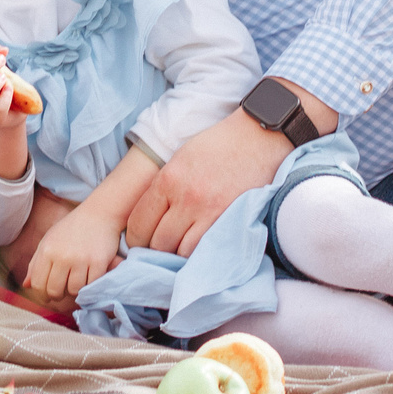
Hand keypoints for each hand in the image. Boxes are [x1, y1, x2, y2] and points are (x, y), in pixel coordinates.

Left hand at [23, 200, 123, 305]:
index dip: (43, 294)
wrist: (99, 213)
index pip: (38, 284)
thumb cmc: (71, 228)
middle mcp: (62, 256)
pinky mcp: (98, 263)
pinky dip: (89, 285)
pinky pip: (90, 286)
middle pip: (54, 291)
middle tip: (63, 289)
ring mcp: (80, 260)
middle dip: (58, 295)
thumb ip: (36, 263)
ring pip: (73, 291)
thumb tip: (26, 285)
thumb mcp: (49, 240)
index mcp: (47, 250)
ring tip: (77, 281)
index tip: (49, 293)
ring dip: (75, 291)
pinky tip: (89, 277)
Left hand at [123, 109, 290, 256]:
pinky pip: (207, 251)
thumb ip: (163, 189)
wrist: (257, 138)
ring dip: (179, 255)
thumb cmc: (217, 146)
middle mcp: (186, 198)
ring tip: (181, 249)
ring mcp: (210, 212)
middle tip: (160, 249)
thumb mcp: (179, 160)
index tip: (140, 242)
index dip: (136, 239)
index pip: (138, 224)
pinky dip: (200, 255)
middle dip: (155, 250)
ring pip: (181, 253)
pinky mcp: (231, 221)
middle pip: (158, 243)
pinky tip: (200, 250)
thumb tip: (148, 220)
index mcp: (167, 179)